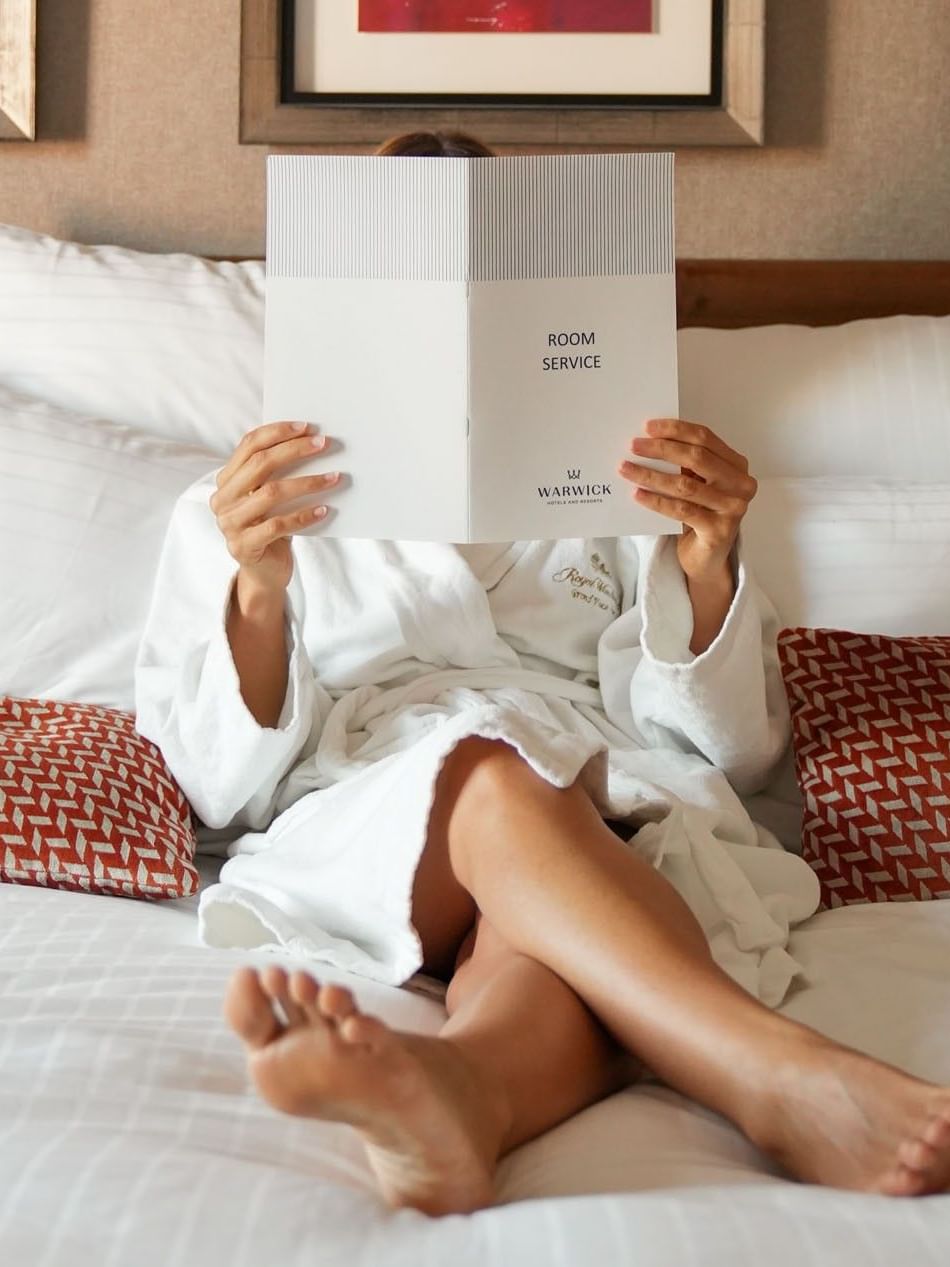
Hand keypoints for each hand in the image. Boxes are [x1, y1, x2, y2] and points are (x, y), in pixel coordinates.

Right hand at [209, 421, 339, 593]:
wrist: (264, 572)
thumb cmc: (271, 528)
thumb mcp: (270, 498)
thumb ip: (277, 474)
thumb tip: (312, 442)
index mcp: (226, 481)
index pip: (248, 446)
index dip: (277, 433)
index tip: (306, 427)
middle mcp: (223, 499)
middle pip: (260, 465)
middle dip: (294, 451)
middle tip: (323, 444)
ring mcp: (230, 524)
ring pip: (271, 494)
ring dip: (307, 483)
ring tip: (334, 477)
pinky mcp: (244, 546)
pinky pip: (278, 526)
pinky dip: (304, 516)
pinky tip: (325, 510)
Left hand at [618, 418, 757, 583]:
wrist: (707, 557)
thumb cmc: (700, 514)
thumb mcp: (698, 484)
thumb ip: (685, 463)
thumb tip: (648, 441)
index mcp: (736, 465)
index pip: (705, 438)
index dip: (675, 430)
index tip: (648, 427)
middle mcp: (741, 484)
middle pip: (697, 457)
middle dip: (661, 449)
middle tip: (633, 446)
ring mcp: (733, 508)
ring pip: (685, 485)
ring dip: (651, 475)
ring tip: (626, 469)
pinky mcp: (718, 531)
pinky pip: (681, 510)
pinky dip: (656, 501)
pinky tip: (637, 494)